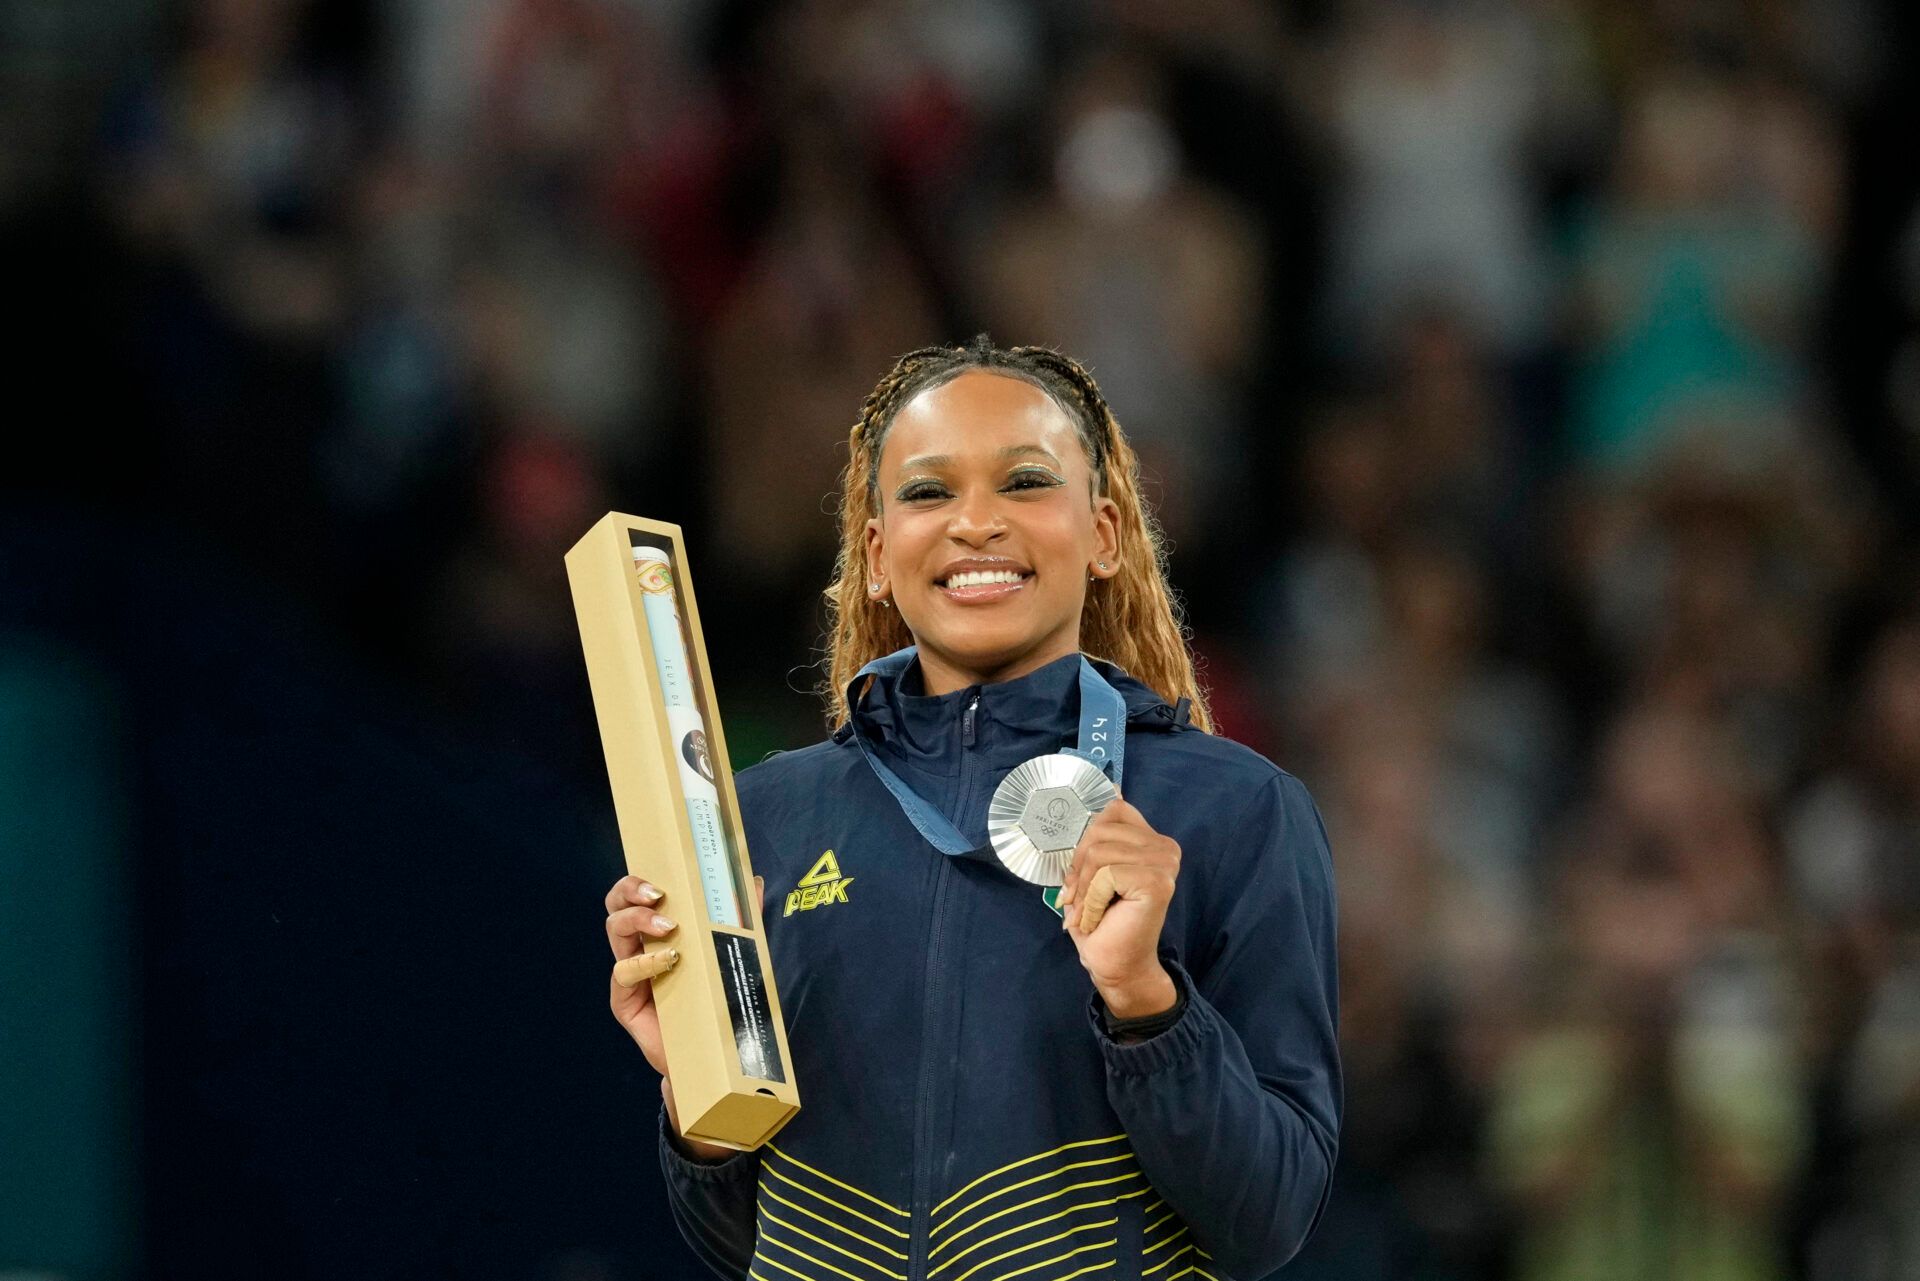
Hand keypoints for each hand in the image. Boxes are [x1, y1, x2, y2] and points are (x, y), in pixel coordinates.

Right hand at [606, 872, 762, 1160]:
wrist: (710, 1056)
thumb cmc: (717, 1000)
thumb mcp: (732, 953)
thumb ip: (742, 918)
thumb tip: (755, 880)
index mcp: (658, 931)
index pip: (636, 895)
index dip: (639, 879)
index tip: (664, 875)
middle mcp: (638, 947)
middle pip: (616, 905)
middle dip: (629, 890)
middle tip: (656, 893)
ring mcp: (629, 973)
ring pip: (614, 930)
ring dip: (638, 920)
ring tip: (668, 925)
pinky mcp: (625, 1001)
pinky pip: (623, 973)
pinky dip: (643, 961)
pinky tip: (667, 960)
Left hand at [1057, 795, 1180, 1018]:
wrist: (1115, 965)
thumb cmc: (1102, 921)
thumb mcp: (1093, 869)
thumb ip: (1101, 833)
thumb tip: (1112, 787)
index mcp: (1152, 839)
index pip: (1111, 809)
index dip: (1085, 840)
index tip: (1080, 876)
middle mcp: (1165, 846)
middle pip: (1098, 830)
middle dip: (1078, 869)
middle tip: (1076, 901)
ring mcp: (1165, 863)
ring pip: (1098, 852)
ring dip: (1082, 889)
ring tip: (1088, 912)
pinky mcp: (1157, 882)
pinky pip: (1105, 874)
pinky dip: (1091, 900)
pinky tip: (1099, 919)